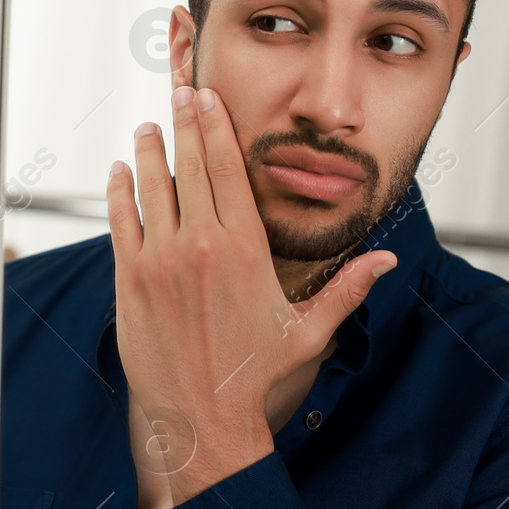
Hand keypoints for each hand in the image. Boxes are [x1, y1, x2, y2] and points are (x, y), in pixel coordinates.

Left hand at [106, 85, 395, 503]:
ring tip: (148, 127)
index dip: (218, 128)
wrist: (203, 415)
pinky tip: (120, 171)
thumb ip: (348, 288)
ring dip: (149, 151)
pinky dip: (119, 192)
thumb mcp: (309, 329)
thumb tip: (389, 260)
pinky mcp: (129, 280)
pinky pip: (121, 221)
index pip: (230, 170)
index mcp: (246, 249)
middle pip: (192, 166)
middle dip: (185, 124)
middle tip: (180, 92)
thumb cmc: (254, 374)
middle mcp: (202, 246)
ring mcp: (161, 260)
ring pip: (152, 187)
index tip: (209, 99)